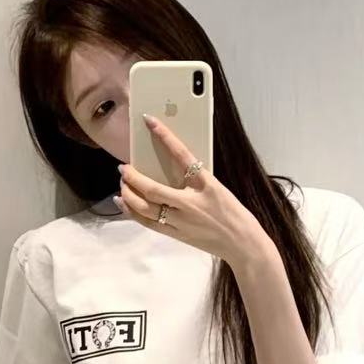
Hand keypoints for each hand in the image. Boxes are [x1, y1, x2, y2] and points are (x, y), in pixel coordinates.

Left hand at [117, 113, 269, 270]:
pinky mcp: (176, 235)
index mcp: (205, 185)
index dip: (165, 136)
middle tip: (123, 167)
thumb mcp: (218, 188)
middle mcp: (190, 203)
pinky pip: (148, 223)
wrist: (242, 243)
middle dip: (133, 177)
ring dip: (129, 194)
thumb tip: (173, 166)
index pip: (182, 155)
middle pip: (152, 189)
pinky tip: (124, 203)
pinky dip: (132, 212)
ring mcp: (181, 221)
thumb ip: (196, 178)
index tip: (150, 121)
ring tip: (122, 184)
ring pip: (145, 208)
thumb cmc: (233, 213)